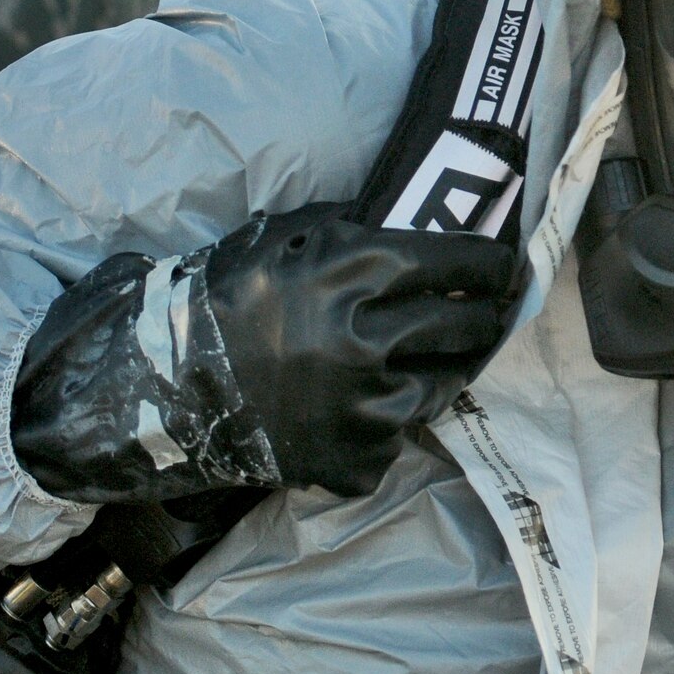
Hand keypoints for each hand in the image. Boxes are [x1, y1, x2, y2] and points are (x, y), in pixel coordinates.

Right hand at [203, 205, 519, 494]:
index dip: (489, 263)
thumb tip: (418, 216)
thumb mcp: (284, 237)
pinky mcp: (358, 457)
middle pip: (464, 323)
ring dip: (449, 365)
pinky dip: (396, 413)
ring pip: (447, 381)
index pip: (454, 262)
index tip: (503, 265)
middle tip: (489, 308)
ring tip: (445, 352)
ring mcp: (364, 407)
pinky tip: (377, 398)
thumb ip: (351, 225)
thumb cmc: (227, 300)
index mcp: (352, 273)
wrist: (170, 388)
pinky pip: (403, 429)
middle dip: (485, 313)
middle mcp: (367, 339)